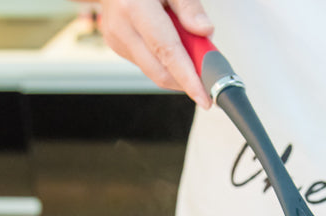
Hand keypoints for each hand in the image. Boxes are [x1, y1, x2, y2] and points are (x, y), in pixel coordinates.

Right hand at [98, 0, 213, 107]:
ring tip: (190, 49)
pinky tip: (171, 43)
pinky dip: (164, 61)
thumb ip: (190, 8)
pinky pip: (147, 63)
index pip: (167, 52)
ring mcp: (116, 40)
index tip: (205, 97)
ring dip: (177, 69)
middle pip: (159, 71)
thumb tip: (206, 32)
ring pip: (154, 70)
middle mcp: (122, 28)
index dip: (188, 78)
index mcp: (135, 8)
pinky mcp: (117, 46)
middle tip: (208, 78)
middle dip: (186, 81)